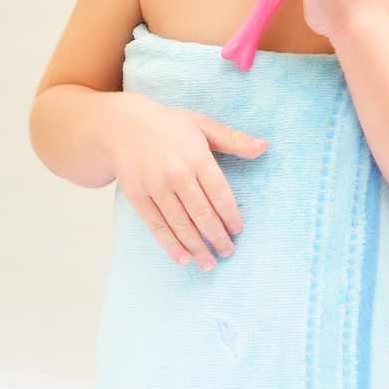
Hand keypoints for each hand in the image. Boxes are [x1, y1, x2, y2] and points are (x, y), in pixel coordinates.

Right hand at [108, 94, 267, 270]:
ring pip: (180, 225)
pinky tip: (184, 259)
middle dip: (217, 237)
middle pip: (202, 214)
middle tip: (228, 252)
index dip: (231, 216)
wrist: (124, 126)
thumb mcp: (202, 125)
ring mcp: (155, 187)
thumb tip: (264, 147)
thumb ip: (233, 140)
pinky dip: (171, 246)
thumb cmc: (169, 126)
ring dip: (197, 248)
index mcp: (197, 156)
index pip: (220, 194)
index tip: (237, 230)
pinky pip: (156, 227)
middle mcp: (177, 173)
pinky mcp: (137, 197)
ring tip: (209, 264)